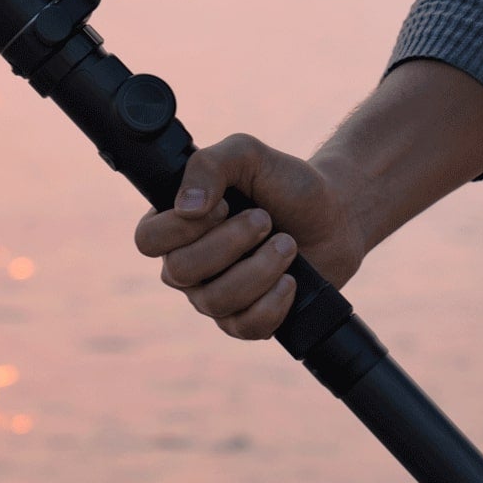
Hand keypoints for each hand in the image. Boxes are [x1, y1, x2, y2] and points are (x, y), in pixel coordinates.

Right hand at [134, 133, 364, 341]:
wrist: (335, 215)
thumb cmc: (285, 183)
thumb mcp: (246, 154)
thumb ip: (209, 165)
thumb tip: (187, 207)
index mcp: (175, 223)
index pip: (147, 240)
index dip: (182, 227)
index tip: (225, 205)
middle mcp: (186, 263)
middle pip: (180, 271)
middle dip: (231, 243)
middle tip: (265, 220)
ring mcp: (213, 296)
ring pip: (215, 301)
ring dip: (259, 269)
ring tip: (286, 244)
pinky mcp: (245, 320)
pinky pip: (244, 327)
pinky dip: (272, 303)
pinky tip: (290, 280)